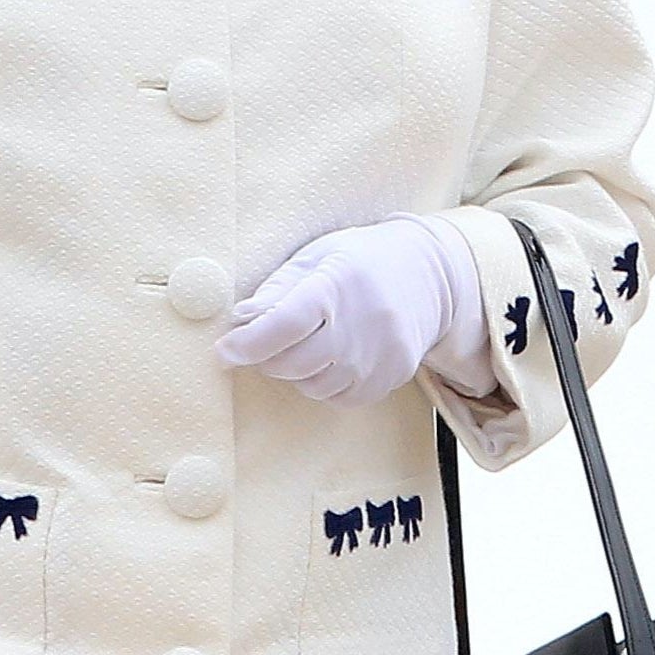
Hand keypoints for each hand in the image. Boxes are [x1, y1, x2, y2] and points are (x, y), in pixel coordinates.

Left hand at [216, 213, 480, 407]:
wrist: (430, 275)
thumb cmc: (361, 261)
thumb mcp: (317, 257)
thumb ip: (277, 289)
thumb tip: (239, 321)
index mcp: (337, 285)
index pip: (284, 325)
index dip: (247, 343)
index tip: (224, 350)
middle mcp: (361, 324)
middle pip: (292, 363)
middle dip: (266, 357)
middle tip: (265, 340)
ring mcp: (379, 356)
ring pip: (312, 385)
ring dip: (297, 371)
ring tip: (309, 342)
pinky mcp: (390, 377)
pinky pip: (339, 397)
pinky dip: (325, 383)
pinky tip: (334, 356)